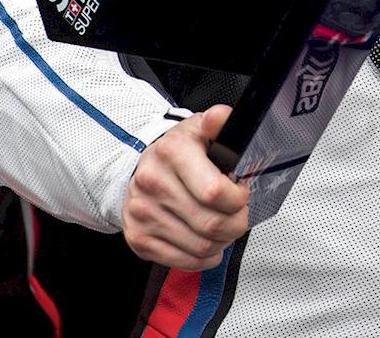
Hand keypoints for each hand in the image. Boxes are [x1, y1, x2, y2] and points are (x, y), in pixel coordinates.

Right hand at [122, 104, 249, 270]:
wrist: (143, 169)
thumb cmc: (181, 151)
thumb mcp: (201, 129)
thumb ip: (218, 123)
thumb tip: (220, 117)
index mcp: (172, 152)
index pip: (214, 192)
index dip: (238, 199)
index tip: (242, 193)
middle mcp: (152, 183)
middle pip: (211, 224)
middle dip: (237, 224)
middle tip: (240, 215)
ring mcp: (142, 214)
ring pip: (200, 247)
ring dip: (222, 242)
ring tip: (225, 227)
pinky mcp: (138, 238)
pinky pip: (183, 261)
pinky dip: (204, 258)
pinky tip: (209, 244)